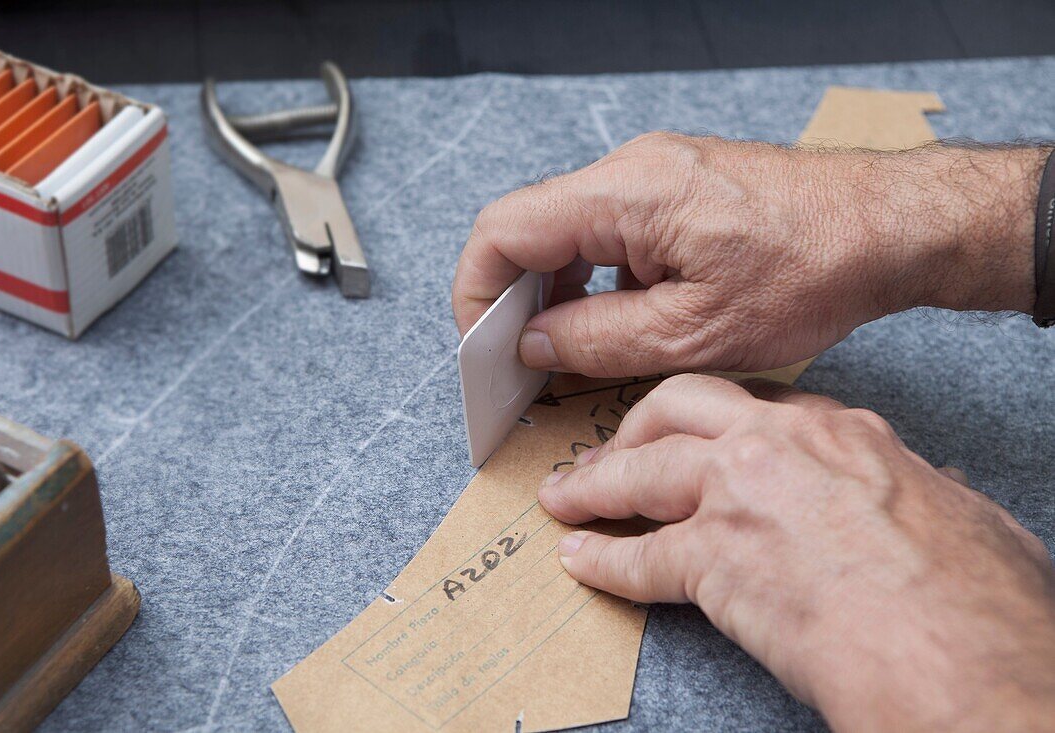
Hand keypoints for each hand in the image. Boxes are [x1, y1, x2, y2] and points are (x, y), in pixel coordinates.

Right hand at [452, 134, 1043, 376]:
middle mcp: (631, 170)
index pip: (504, 230)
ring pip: (566, 231)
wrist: (889, 227)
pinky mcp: (676, 191)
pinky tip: (612, 325)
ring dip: (553, 292)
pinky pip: (607, 231)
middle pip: (529, 228)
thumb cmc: (812, 271)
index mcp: (626, 194)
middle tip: (518, 364)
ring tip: (563, 353)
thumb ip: (597, 341)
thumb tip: (533, 345)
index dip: (476, 294)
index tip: (483, 350)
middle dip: (511, 299)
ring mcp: (654, 175)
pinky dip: (593, 279)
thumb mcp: (694, 333)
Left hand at [537, 374, 1054, 731]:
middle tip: (612, 452)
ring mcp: (740, 494)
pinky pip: (640, 557)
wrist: (958, 649)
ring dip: (596, 486)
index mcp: (842, 433)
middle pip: (680, 408)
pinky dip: (604, 561)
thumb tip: (929, 490)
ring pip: (644, 471)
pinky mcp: (713, 558)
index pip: (754, 408)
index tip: (691, 436)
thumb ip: (923, 493)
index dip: (712, 424)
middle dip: (637, 427)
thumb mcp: (965, 517)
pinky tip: (582, 562)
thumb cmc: (976, 596)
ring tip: (568, 498)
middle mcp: (781, 446)